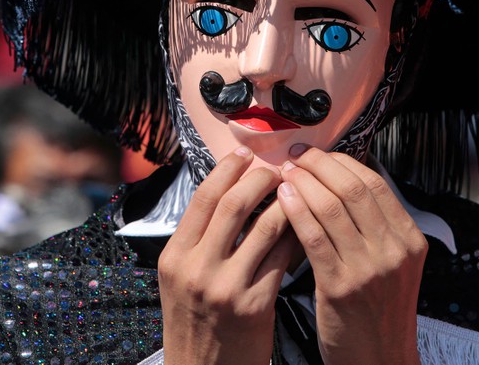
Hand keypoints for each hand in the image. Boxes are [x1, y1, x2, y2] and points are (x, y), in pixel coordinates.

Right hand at [158, 148, 297, 364]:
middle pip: (232, 204)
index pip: (203, 197)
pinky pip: (282, 258)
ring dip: (285, 203)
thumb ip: (198, 240)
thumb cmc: (195, 324)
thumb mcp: (180, 279)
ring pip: (264, 227)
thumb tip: (228, 194)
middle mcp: (196, 268)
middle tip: (276, 169)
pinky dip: (295, 236)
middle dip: (259, 179)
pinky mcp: (254, 305)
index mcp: (175, 256)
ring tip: (295, 193)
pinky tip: (303, 227)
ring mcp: (225, 287)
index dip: (227, 169)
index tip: (246, 154)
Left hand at [277, 148, 426, 364]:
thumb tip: (338, 179)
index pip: (374, 183)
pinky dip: (296, 211)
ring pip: (332, 207)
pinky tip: (282, 199)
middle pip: (353, 188)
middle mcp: (395, 250)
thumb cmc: (376, 311)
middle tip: (296, 155)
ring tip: (284, 173)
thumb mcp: (391, 264)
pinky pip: (314, 236)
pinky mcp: (341, 287)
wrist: (379, 361)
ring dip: (303, 183)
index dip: (341, 162)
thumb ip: (373, 226)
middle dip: (319, 165)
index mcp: (409, 239)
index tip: (317, 153)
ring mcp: (370, 269)